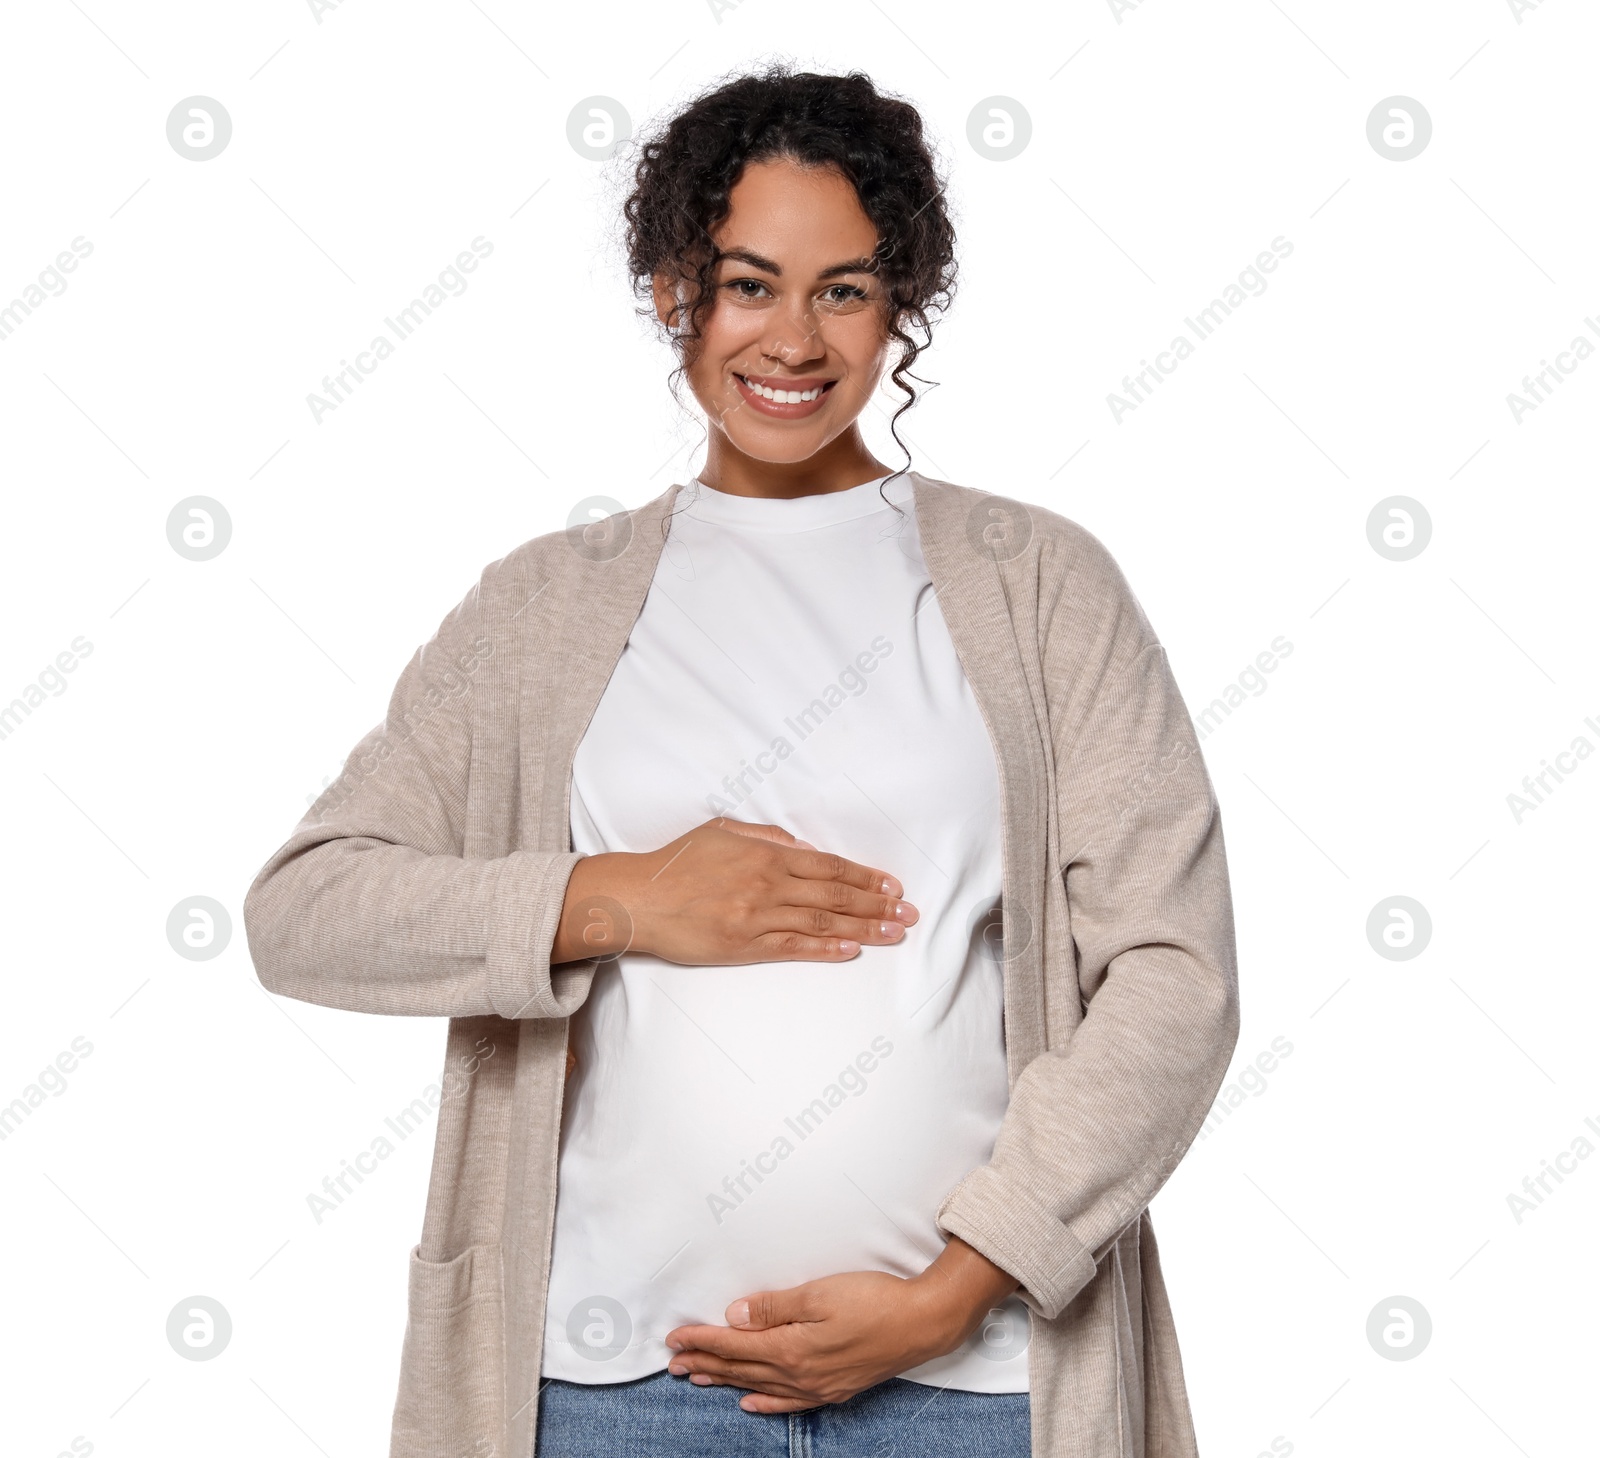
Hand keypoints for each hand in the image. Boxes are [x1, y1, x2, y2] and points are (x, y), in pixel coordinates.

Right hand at [552, 818, 917, 966]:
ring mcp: (756, 916)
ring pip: (821, 921)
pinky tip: (852, 950)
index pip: (828, 865)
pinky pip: (793, 947)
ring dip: (863, 928)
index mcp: (765, 854)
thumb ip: (766, 836)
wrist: (638, 898)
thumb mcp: (721, 831)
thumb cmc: (677, 863)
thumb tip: (804, 847)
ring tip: (894, 933)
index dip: (864, 876)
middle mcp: (766, 884)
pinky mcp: (743, 946)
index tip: (892, 886)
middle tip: (909, 913)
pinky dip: (826, 949)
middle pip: (834, 894)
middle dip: (877, 904)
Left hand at [661, 1238, 1019, 1413]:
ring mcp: (817, 1385)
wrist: (922, 1323)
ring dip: (725, 1381)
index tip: (675, 1337)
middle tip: (673, 1362)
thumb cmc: (873, 1300)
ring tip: (697, 1378)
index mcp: (791, 1347)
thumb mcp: (819, 1292)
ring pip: (758, 1385)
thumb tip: (734, 1316)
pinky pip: (788, 1402)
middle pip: (740, 1368)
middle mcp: (799, 1373)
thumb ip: (774, 1307)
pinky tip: (750, 1402)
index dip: (702, 1340)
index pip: (734, 1344)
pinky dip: (764, 1402)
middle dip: (704, 1363)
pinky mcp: (835, 1388)